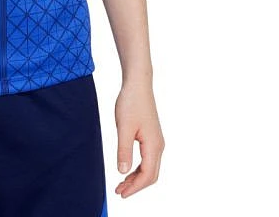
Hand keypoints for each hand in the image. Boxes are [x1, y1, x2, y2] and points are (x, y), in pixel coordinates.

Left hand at [113, 79, 164, 197]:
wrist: (138, 84)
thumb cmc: (131, 102)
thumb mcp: (124, 127)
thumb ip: (124, 150)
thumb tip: (122, 172)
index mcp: (154, 145)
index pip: (147, 175)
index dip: (134, 187)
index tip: (121, 193)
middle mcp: (158, 145)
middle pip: (151, 175)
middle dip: (136, 186)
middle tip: (119, 191)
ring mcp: (156, 141)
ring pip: (150, 167)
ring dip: (136, 178)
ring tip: (121, 183)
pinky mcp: (152, 137)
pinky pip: (148, 159)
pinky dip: (138, 168)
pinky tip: (127, 168)